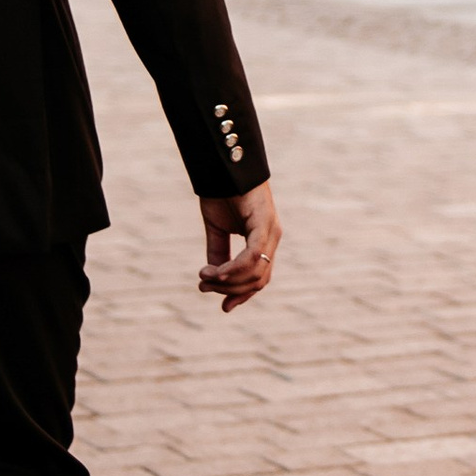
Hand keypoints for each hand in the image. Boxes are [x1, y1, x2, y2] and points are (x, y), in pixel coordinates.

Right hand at [199, 180, 280, 310]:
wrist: (223, 166)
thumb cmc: (223, 194)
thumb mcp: (217, 230)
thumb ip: (218, 253)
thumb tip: (213, 278)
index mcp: (263, 241)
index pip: (259, 278)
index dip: (242, 295)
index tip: (224, 308)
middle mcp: (272, 239)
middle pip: (257, 280)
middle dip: (230, 290)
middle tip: (204, 287)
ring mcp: (271, 232)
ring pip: (256, 273)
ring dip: (228, 281)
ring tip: (205, 278)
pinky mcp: (265, 223)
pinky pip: (253, 256)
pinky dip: (234, 268)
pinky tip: (216, 273)